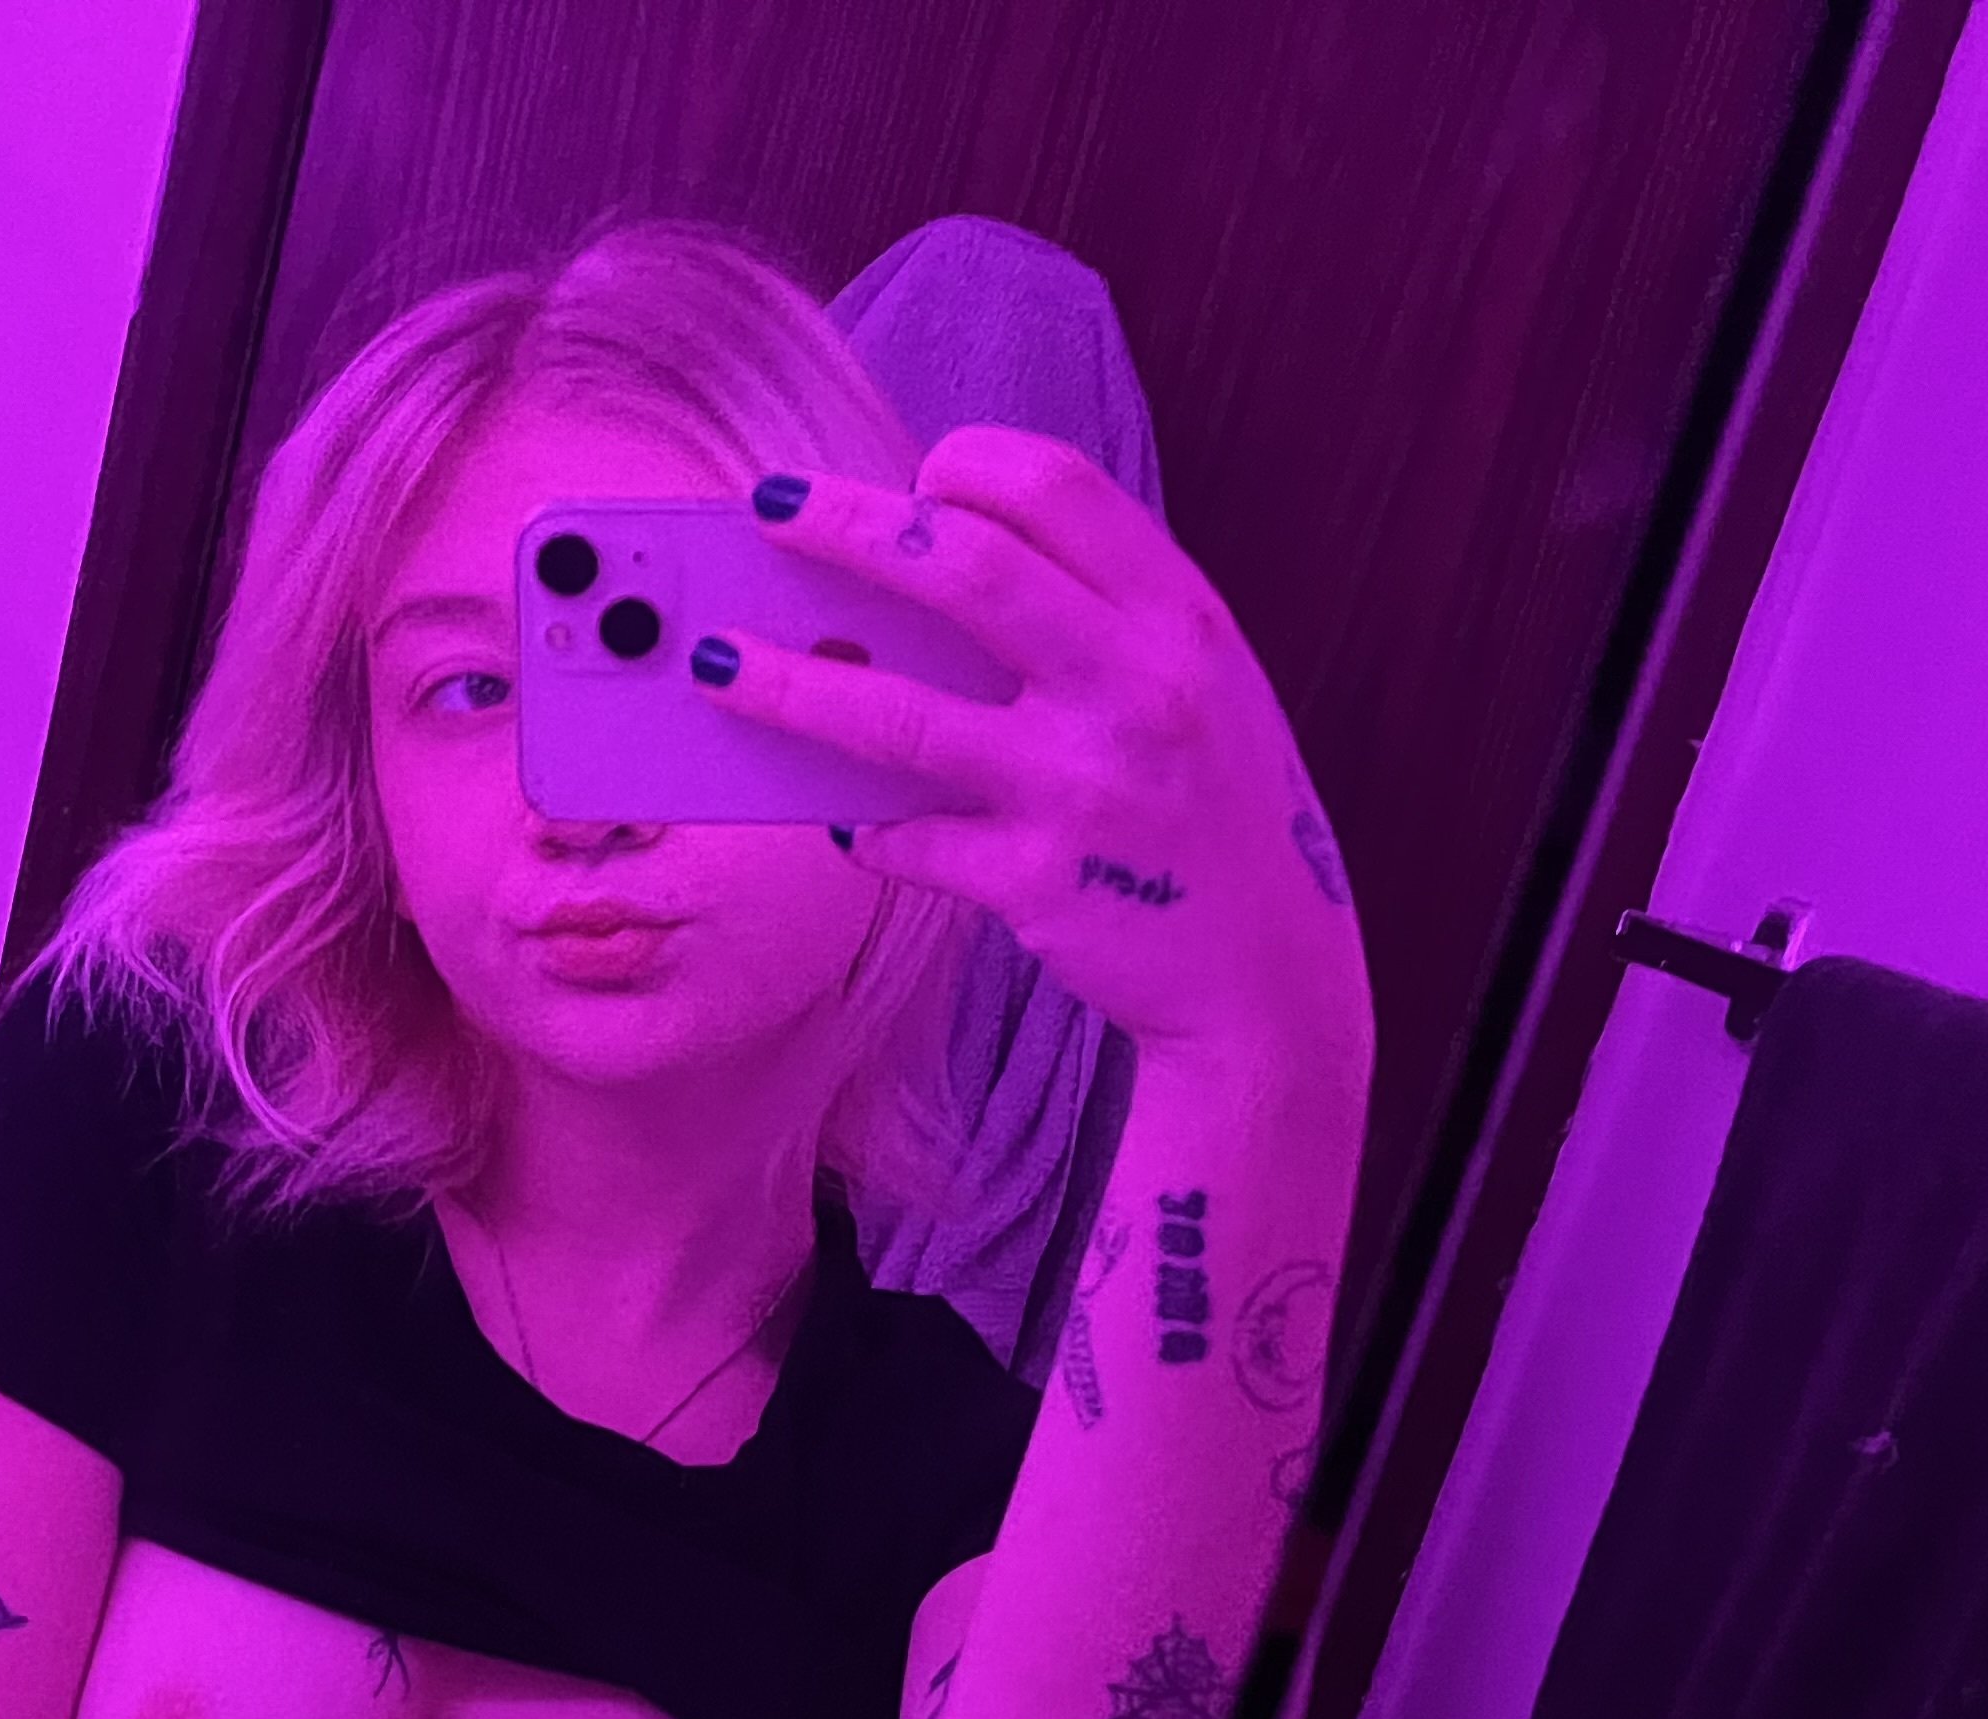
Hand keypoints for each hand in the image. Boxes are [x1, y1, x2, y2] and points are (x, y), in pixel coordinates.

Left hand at [691, 427, 1373, 1079]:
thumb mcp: (1201, 691)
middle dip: (843, 525)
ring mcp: (1084, 785)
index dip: (964, 468)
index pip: (1054, 488)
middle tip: (765, 507)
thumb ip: (1102, 622)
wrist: (1272, 982)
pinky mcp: (1036, 880)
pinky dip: (865, 829)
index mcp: (1181, 618)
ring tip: (715, 664)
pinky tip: (844, 824)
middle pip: (960, 567)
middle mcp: (1136, 686)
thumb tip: (940, 567)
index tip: (909, 481)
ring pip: (898, 711)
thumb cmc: (1219, 821)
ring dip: (789, 683)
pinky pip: (911, 838)